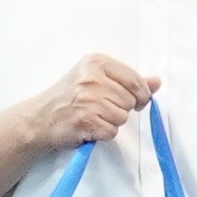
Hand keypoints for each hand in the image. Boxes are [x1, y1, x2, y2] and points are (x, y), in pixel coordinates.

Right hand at [17, 54, 154, 153]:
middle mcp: (91, 78)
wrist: (39, 118)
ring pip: (122, 117)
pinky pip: (111, 131)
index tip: (134, 101)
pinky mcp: (85, 120)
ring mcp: (88, 99)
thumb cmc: (68, 98)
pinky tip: (89, 127)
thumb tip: (156, 82)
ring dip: (111, 122)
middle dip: (121, 109)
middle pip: (130, 100)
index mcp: (96, 62)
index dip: (140, 95)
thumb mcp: (96, 79)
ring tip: (93, 117)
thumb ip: (128, 80)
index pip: (135, 80)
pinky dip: (103, 134)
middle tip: (102, 109)